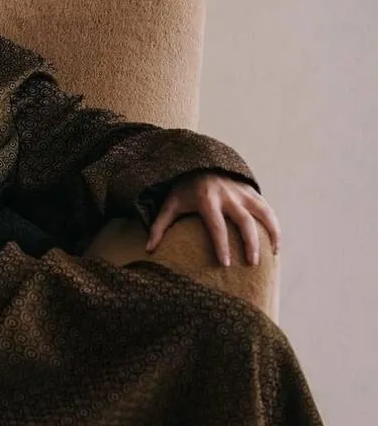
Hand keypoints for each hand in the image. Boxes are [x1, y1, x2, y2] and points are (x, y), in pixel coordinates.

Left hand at [144, 169, 280, 266]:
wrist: (199, 161)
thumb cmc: (183, 189)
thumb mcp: (169, 204)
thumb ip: (159, 226)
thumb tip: (148, 251)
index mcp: (206, 200)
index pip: (216, 226)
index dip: (221, 245)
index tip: (226, 264)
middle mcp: (227, 195)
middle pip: (244, 221)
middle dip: (249, 243)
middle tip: (251, 263)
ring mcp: (241, 191)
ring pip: (262, 212)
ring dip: (271, 233)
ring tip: (273, 254)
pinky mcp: (250, 190)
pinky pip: (266, 208)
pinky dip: (274, 224)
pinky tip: (276, 242)